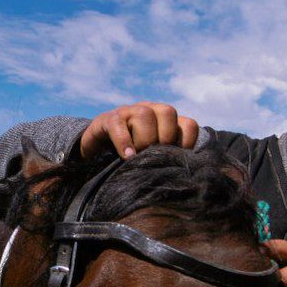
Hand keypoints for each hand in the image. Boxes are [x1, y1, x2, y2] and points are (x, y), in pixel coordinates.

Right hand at [80, 102, 198, 159]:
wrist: (98, 154)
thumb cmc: (134, 160)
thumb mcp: (154, 159)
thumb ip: (168, 160)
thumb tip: (184, 174)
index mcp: (166, 123)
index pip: (188, 124)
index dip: (187, 142)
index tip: (179, 159)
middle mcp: (150, 112)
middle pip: (167, 111)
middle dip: (165, 137)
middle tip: (156, 156)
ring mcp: (128, 112)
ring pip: (144, 114)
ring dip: (145, 138)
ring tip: (139, 157)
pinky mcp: (107, 119)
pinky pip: (117, 124)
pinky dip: (124, 141)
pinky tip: (127, 156)